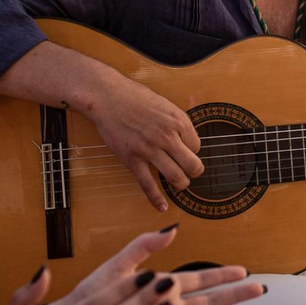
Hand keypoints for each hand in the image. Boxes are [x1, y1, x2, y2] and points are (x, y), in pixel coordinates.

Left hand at [36, 226, 262, 304]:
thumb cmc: (87, 298)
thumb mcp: (116, 266)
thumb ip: (143, 247)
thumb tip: (172, 228)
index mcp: (159, 287)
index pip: (197, 279)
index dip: (220, 274)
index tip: (242, 270)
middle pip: (209, 301)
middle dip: (234, 295)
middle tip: (260, 289)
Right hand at [83, 69, 203, 211]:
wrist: (108, 97)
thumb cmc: (135, 97)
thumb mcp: (165, 104)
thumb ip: (177, 122)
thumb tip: (187, 140)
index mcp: (178, 121)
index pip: (197, 146)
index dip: (193, 150)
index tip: (185, 151)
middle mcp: (167, 136)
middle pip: (192, 164)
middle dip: (195, 172)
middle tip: (192, 173)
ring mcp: (150, 150)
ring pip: (175, 177)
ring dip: (181, 184)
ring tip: (181, 184)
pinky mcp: (132, 160)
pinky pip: (148, 185)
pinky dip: (157, 199)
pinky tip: (162, 207)